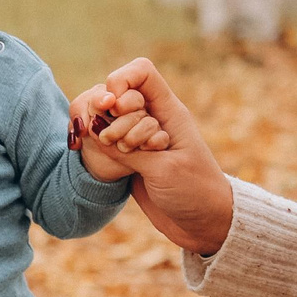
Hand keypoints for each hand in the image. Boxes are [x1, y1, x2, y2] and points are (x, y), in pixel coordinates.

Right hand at [85, 59, 233, 254]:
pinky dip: (103, 149)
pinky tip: (112, 164)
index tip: (116, 107)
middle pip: (119, 96)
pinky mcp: (131, 158)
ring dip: (107, 136)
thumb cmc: (194, 192)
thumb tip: (93, 128)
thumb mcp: (162, 169)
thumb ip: (127, 148)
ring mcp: (141, 138)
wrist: (204, 224)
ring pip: (109, 119)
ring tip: (125, 159)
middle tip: (126, 147)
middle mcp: (154, 118)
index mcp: (170, 111)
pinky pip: (108, 141)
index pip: (141, 72)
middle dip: (112, 117)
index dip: (121, 80)